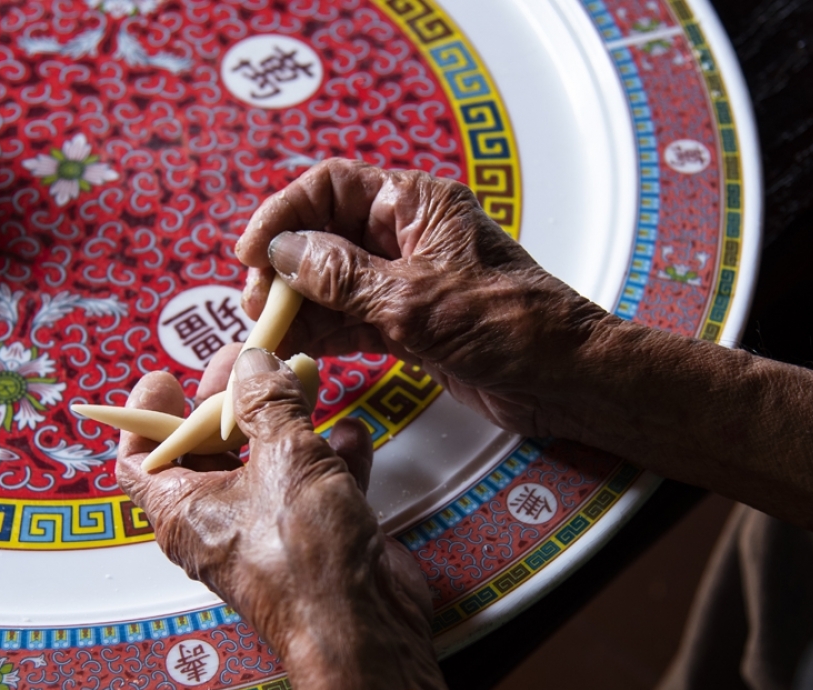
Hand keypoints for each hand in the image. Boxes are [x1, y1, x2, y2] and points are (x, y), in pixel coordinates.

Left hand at [116, 345, 445, 689]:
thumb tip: (253, 361)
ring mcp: (267, 533)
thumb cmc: (306, 557)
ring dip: (284, 422)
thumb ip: (268, 400)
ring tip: (302, 378)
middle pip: (207, 452)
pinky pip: (313, 487)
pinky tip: (352, 432)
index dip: (145, 416)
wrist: (365, 631)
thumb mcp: (284, 458)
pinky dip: (330, 458)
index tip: (165, 379)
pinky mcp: (313, 539)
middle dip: (227, 402)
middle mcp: (218, 524)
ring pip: (265, 464)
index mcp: (184, 511)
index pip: (139, 460)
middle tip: (244, 360)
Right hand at [235, 159, 614, 436]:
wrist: (564, 378)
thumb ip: (343, 276)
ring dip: (299, 306)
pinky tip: (299, 349)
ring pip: (333, 283)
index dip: (283, 214)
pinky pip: (352, 319)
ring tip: (269, 333)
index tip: (249, 252)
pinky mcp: (410, 324)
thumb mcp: (415, 299)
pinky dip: (324, 332)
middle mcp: (407, 236)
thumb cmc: (509, 324)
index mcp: (415, 205)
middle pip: (325, 236)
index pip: (331, 187)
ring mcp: (406, 282)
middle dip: (285, 268)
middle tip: (257, 305)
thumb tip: (283, 253)